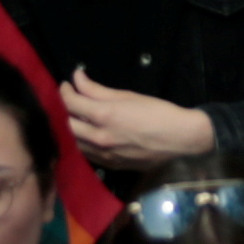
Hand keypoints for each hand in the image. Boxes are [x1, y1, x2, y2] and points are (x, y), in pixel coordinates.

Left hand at [61, 70, 216, 167]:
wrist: (179, 139)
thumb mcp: (126, 96)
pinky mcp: (111, 165)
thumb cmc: (156, 112)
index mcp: (103, 116)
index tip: (67, 84)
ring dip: (72, 127)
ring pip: (75, 141)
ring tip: (78, 116)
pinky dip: (83, 142)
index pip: (71, 102)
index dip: (65, 91)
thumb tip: (77, 78)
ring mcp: (104, 154)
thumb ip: (97, 89)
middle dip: (66, 109)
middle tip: (72, 99)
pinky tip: (89, 134)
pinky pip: (87, 154)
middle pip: (68, 123)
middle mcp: (99, 137)